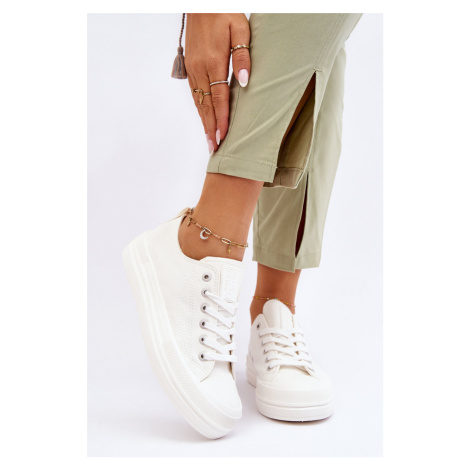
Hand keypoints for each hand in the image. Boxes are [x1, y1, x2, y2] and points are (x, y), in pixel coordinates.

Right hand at [185, 14, 250, 154]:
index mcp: (214, 61)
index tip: (224, 136)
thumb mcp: (240, 29)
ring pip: (198, 101)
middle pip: (206, 105)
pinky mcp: (190, 65)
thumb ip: (242, 56)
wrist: (202, 2)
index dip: (222, 119)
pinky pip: (194, 92)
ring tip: (209, 138)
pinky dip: (199, 108)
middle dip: (211, 127)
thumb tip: (244, 81)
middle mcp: (200, 68)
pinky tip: (203, 118)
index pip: (219, 97)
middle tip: (214, 147)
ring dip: (204, 121)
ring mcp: (193, 67)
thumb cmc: (224, 13)